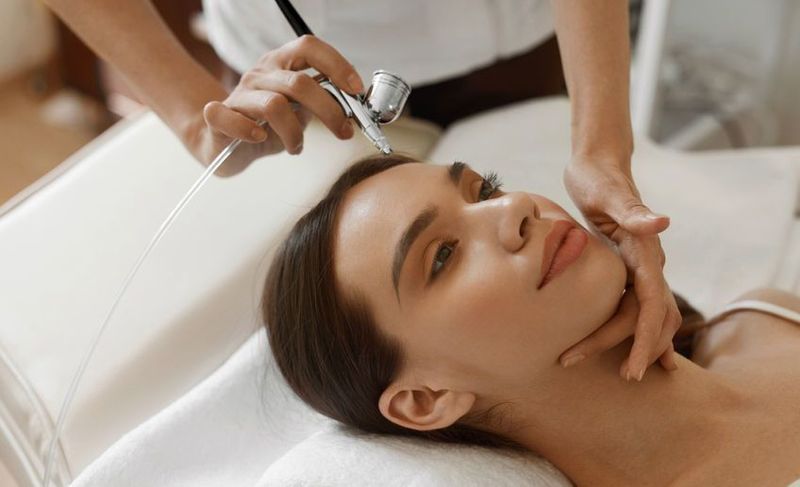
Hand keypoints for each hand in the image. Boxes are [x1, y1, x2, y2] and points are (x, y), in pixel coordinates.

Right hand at [188, 35, 362, 175]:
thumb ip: (326, 103)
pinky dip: (249, 131)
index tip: (356, 90)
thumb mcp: (302, 110)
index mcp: (282, 64)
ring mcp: (239, 93)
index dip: (336, 65)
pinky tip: (261, 140)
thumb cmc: (269, 125)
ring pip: (274, 106)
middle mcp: (261, 73)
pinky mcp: (218, 116)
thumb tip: (360, 103)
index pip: (309, 47)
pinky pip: (232, 118)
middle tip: (343, 133)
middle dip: (329, 111)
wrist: (225, 143)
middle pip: (299, 82)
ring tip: (297, 147)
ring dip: (294, 133)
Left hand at [561, 156, 680, 380]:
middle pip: (650, 316)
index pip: (652, 305)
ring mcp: (639, 265)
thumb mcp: (608, 193)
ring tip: (628, 372)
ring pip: (648, 314)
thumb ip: (633, 210)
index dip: (645, 339)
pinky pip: (634, 303)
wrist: (598, 164)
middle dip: (639, 349)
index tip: (636, 367)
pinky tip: (628, 346)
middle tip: (625, 378)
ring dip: (640, 342)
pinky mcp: (626, 266)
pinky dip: (636, 327)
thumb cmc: (597, 177)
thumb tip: (663, 223)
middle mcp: (648, 262)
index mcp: (645, 252)